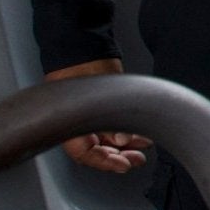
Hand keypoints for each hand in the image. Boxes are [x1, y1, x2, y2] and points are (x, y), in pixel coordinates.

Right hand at [44, 59, 149, 173]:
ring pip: (106, 141)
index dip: (103, 162)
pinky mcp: (100, 109)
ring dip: (124, 147)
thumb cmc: (82, 63)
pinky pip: (111, 129)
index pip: (84, 153)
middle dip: (117, 157)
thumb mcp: (99, 91)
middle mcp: (76, 123)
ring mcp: (88, 117)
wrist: (82, 44)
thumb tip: (124, 139)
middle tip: (136, 159)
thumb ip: (111, 117)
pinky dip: (125, 134)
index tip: (122, 165)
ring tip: (142, 149)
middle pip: (96, 150)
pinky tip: (140, 137)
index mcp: (67, 122)